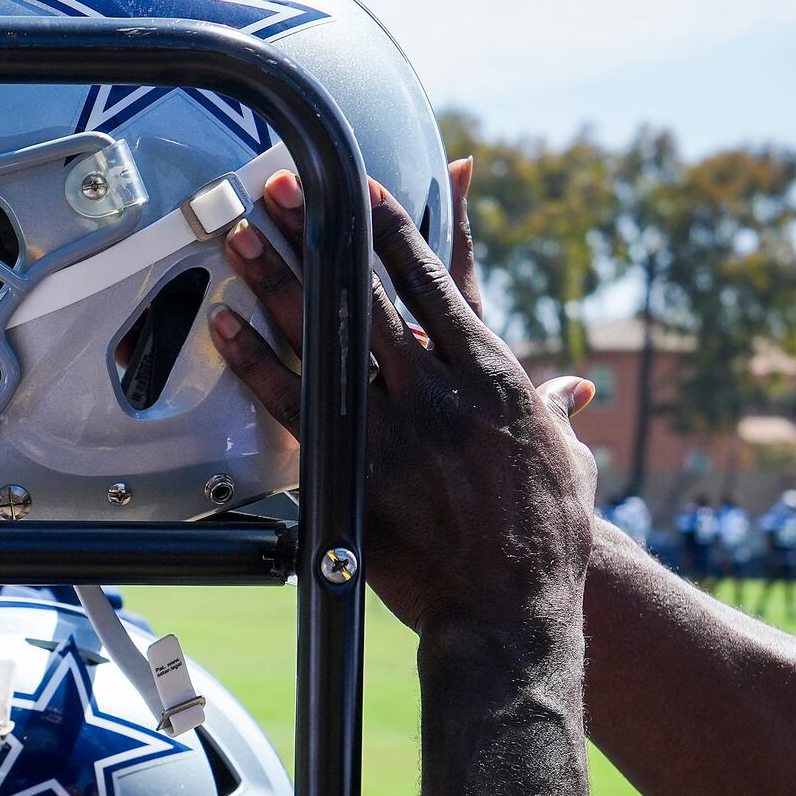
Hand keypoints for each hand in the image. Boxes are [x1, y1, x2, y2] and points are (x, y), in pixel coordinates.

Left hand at [208, 159, 596, 640]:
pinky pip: (293, 403)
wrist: (514, 612)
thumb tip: (568, 391)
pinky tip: (227, 324)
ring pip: (325, 336)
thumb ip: (555, 414)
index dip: (394, 229)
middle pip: (369, 293)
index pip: (435, 281)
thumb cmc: (548, 543)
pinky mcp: (355, 471)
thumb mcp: (566, 462)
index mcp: (495, 376)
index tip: (362, 186)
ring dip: (278, 278)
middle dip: (323, 232)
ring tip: (243, 232)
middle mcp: (441, 391)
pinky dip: (256, 360)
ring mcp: (394, 429)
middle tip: (283, 184)